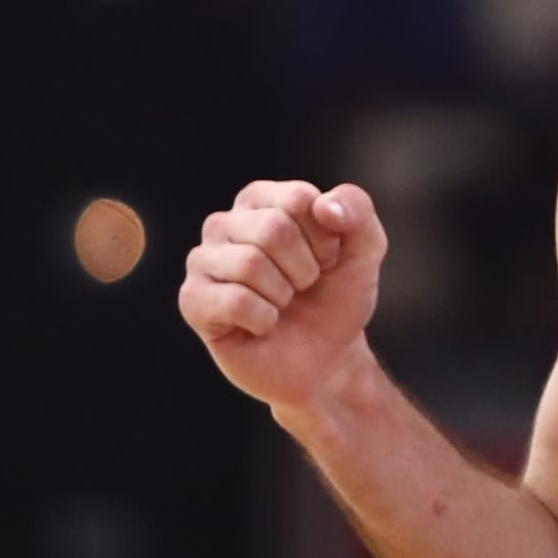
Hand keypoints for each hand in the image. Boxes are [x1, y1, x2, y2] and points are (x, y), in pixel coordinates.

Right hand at [179, 180, 386, 412]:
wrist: (325, 359)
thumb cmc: (337, 297)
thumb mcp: (365, 249)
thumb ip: (357, 210)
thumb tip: (323, 205)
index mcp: (260, 198)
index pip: (298, 199)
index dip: (325, 238)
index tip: (326, 259)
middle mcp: (224, 223)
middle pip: (273, 229)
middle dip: (304, 268)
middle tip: (302, 287)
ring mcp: (202, 262)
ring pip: (250, 263)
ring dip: (283, 294)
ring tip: (282, 304)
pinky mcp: (193, 301)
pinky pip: (235, 301)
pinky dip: (264, 319)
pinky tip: (263, 324)